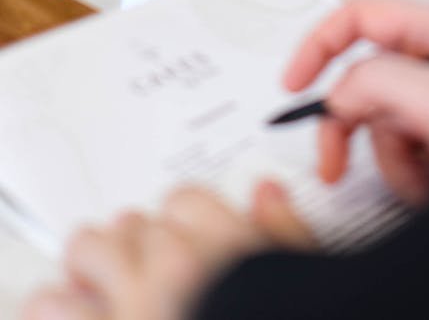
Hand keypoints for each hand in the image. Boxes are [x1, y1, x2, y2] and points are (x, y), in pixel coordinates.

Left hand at [22, 181, 313, 319]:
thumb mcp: (304, 270)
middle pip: (134, 221)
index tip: (184, 244)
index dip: (185, 224)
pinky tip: (79, 312)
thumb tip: (267, 193)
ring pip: (86, 247)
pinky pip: (51, 304)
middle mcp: (173, 268)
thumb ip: (285, 233)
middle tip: (141, 267)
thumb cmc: (300, 314)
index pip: (186, 201)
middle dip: (136, 243)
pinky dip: (62, 304)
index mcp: (225, 250)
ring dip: (92, 266)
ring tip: (98, 286)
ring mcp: (130, 305)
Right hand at [283, 0, 428, 205]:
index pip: (359, 17)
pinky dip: (415, 177)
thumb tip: (340, 91)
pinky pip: (410, 153)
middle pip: (365, 82)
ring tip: (428, 177)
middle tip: (338, 162)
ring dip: (395, 162)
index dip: (318, 46)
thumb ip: (378, 82)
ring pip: (385, 126)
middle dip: (357, 128)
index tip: (294, 83)